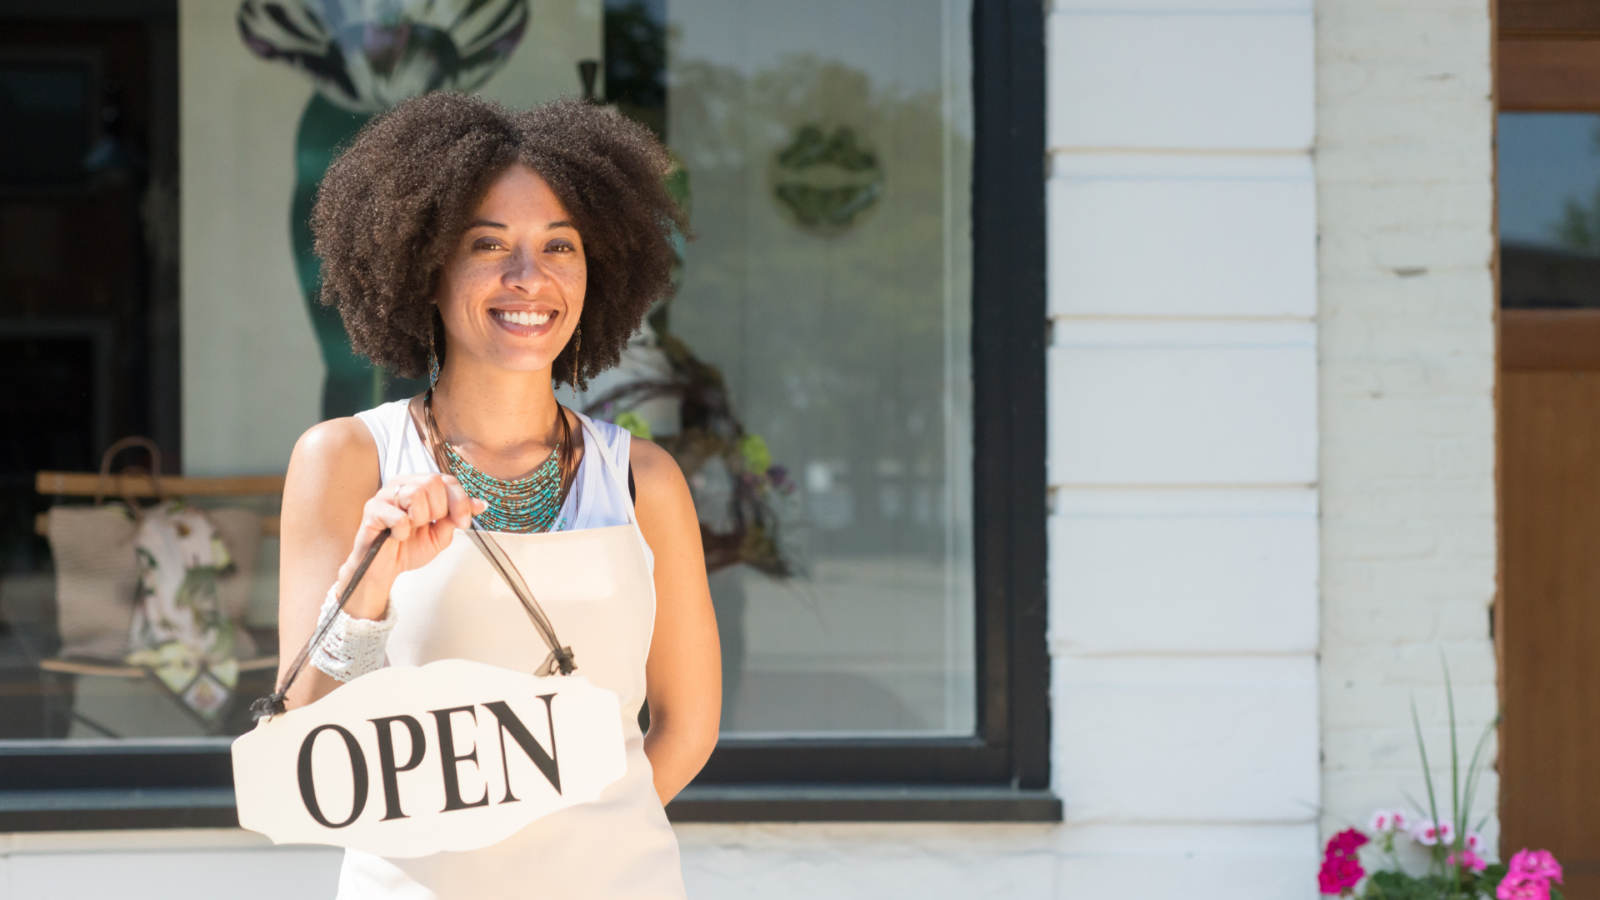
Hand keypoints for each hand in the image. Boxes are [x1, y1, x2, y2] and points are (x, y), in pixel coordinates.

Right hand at [336, 474, 485, 618]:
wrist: (385, 569)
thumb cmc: (410, 548)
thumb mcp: (440, 535)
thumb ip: (456, 518)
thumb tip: (481, 504)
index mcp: (420, 485)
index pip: (447, 480)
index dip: (460, 501)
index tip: (463, 523)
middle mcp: (401, 484)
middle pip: (433, 481)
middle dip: (439, 509)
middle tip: (428, 526)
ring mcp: (384, 495)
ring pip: (415, 493)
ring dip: (420, 519)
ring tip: (410, 529)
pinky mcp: (371, 510)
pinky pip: (398, 516)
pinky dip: (402, 531)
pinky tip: (396, 536)